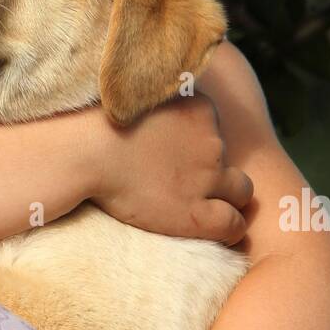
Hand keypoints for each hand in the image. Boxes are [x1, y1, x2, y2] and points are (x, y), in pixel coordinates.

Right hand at [88, 93, 252, 244]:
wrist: (87, 152)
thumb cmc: (103, 125)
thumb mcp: (142, 95)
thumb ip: (165, 102)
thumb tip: (169, 109)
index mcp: (201, 108)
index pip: (215, 128)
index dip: (200, 144)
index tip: (178, 155)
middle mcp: (211, 140)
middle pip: (230, 158)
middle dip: (216, 171)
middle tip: (188, 184)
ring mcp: (207, 176)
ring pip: (243, 191)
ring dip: (231, 199)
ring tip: (209, 208)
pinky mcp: (196, 213)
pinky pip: (234, 224)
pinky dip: (232, 230)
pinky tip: (220, 233)